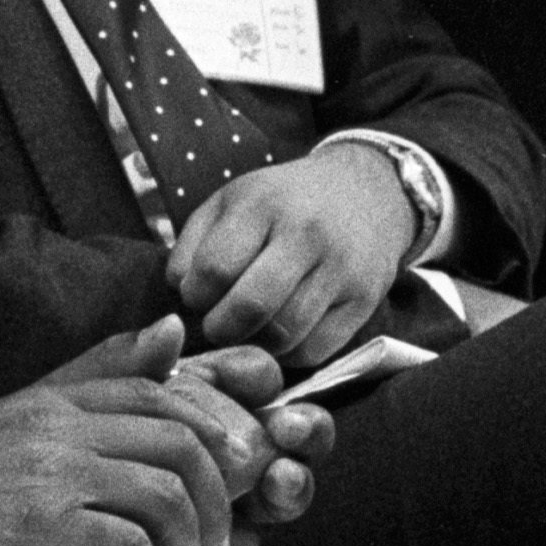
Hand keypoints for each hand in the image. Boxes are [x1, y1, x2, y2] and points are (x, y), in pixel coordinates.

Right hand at [0, 318, 325, 545]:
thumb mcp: (12, 427)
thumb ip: (88, 382)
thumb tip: (171, 330)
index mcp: (48, 402)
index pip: (159, 393)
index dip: (214, 434)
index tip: (231, 480)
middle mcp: (52, 427)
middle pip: (180, 442)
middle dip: (217, 500)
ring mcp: (45, 474)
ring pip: (166, 497)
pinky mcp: (36, 528)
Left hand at [172, 147, 413, 366]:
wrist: (366, 191)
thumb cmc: (283, 202)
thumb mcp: (231, 201)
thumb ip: (193, 243)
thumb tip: (179, 292)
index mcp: (264, 204)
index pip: (214, 268)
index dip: (195, 295)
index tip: (198, 297)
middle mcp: (307, 234)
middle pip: (250, 307)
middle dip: (220, 328)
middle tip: (217, 325)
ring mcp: (341, 268)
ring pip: (283, 335)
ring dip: (254, 344)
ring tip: (248, 329)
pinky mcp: (365, 300)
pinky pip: (314, 350)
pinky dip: (288, 353)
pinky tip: (280, 334)